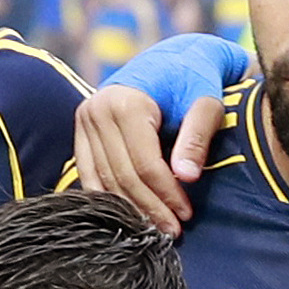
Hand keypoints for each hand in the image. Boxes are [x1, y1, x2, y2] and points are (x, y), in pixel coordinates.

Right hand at [73, 84, 217, 230]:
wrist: (173, 58)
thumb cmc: (195, 80)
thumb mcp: (207, 103)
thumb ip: (197, 137)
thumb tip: (187, 177)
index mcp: (126, 101)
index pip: (144, 163)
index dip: (166, 193)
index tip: (186, 214)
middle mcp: (97, 110)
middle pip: (122, 175)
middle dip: (149, 207)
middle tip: (172, 230)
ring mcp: (84, 121)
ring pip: (104, 180)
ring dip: (129, 208)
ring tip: (155, 228)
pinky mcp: (81, 131)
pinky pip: (90, 174)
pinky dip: (108, 198)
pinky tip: (130, 215)